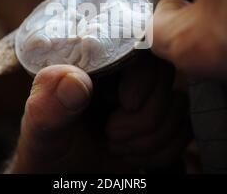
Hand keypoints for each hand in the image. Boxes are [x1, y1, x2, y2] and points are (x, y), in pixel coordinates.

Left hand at [5, 54, 190, 172]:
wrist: (64, 178)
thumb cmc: (49, 149)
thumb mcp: (41, 130)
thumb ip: (48, 105)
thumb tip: (73, 79)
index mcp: (96, 63)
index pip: (136, 48)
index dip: (141, 77)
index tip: (126, 104)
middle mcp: (126, 75)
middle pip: (164, 77)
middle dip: (142, 118)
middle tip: (110, 135)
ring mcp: (148, 98)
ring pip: (179, 106)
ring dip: (150, 139)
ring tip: (115, 147)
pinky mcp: (163, 121)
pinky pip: (185, 129)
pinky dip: (162, 151)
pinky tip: (133, 155)